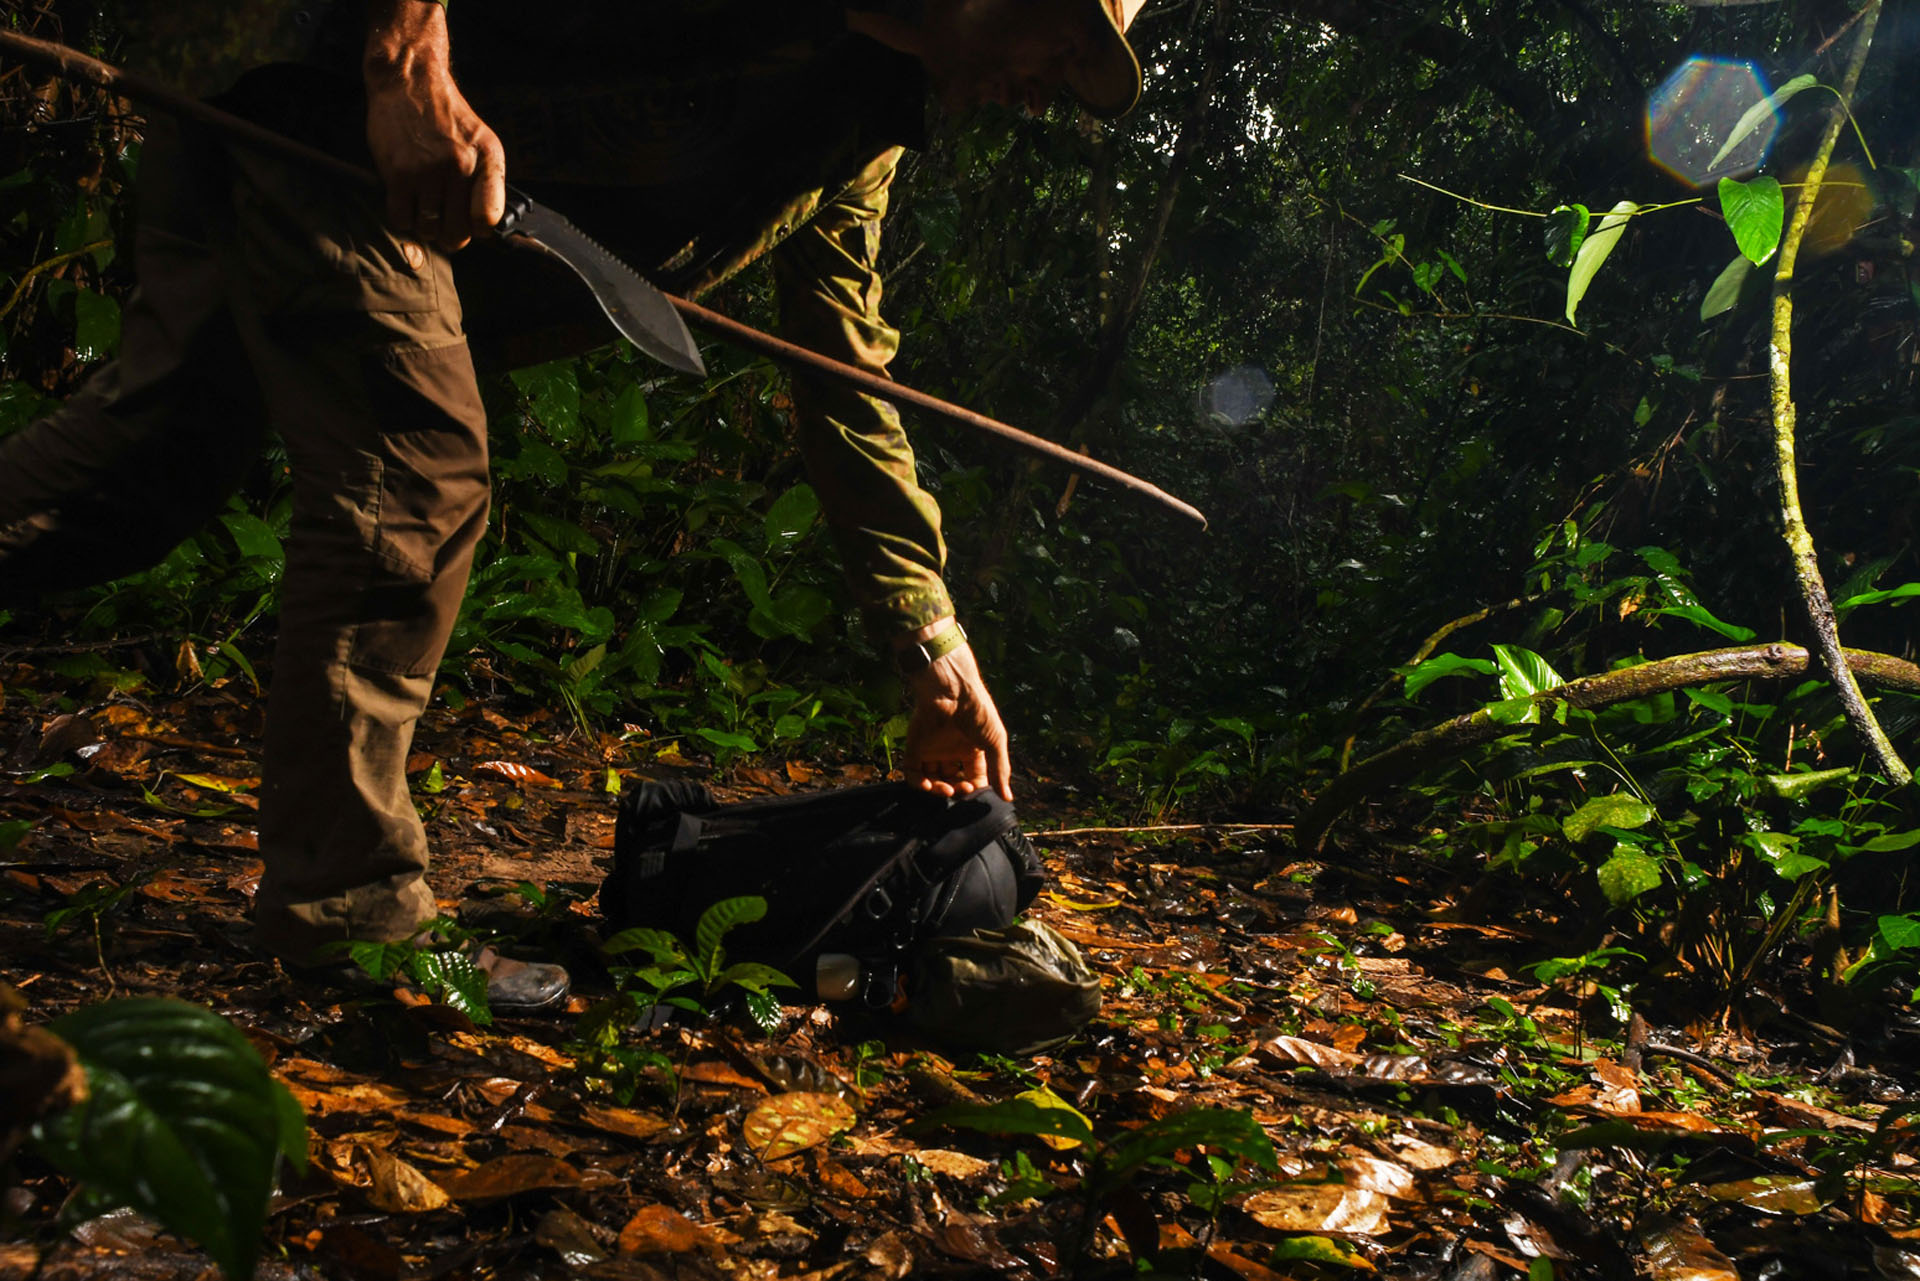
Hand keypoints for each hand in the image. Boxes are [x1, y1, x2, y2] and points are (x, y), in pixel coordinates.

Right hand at [363, 0, 504, 251]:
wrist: (409, 82)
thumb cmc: (447, 116)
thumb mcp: (482, 141)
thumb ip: (488, 180)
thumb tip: (485, 226)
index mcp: (484, 161)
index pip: (488, 217)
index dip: (480, 230)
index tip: (472, 226)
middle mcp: (458, 167)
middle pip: (457, 232)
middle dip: (451, 237)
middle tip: (444, 227)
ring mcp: (426, 172)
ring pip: (428, 229)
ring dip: (426, 228)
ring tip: (425, 211)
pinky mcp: (398, 173)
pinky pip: (401, 218)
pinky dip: (404, 220)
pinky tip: (407, 205)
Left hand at [902, 639, 1013, 802]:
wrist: (952, 690)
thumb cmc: (978, 711)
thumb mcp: (995, 741)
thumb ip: (1000, 769)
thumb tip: (1008, 798)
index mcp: (972, 749)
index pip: (973, 778)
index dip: (974, 789)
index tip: (976, 793)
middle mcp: (951, 751)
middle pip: (952, 781)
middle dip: (956, 790)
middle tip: (960, 790)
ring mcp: (932, 749)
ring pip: (931, 780)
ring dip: (937, 791)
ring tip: (946, 790)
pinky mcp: (915, 746)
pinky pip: (912, 772)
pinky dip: (918, 784)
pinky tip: (927, 785)